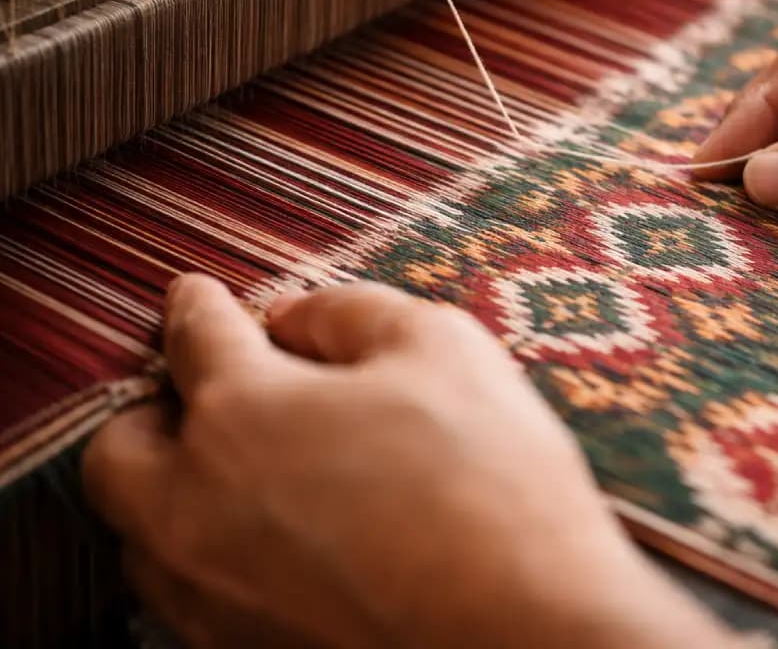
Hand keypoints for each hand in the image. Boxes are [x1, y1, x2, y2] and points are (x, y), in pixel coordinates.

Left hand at [83, 275, 730, 647]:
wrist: (524, 637)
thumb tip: (298, 318)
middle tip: (206, 397)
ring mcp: (209, 594)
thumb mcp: (443, 350)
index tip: (195, 296)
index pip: (194, 338)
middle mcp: (196, 506)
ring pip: (141, 534)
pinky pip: (186, 597)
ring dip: (172, 490)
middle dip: (154, 410)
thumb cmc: (493, 485)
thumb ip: (355, 313)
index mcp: (243, 412)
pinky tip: (273, 546)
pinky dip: (209, 558)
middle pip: (119, 449)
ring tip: (237, 476)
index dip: (196, 306)